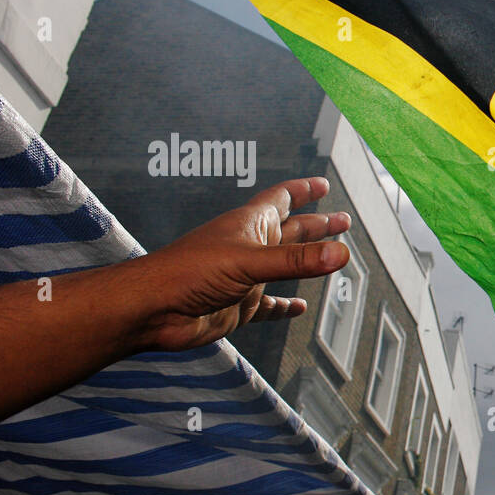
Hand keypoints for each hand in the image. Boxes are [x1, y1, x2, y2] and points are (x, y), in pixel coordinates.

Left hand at [133, 177, 350, 352]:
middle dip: (317, 225)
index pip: (281, 199)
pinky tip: (298, 307)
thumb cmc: (186, 273)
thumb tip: (341, 253)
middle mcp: (248, 248)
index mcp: (249, 226)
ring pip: (283, 266)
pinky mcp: (239, 306)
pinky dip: (285, 306)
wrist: (151, 310)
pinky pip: (269, 306)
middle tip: (342, 220)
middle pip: (291, 231)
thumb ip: (295, 260)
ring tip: (331, 257)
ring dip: (306, 261)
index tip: (323, 184)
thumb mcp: (248, 261)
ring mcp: (243, 278)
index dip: (303, 190)